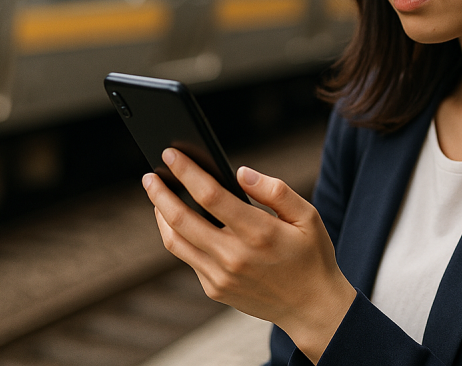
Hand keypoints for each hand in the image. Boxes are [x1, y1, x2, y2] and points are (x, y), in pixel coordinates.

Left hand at [143, 148, 355, 363]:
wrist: (312, 307)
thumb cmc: (311, 255)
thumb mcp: (308, 216)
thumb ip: (275, 191)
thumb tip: (241, 173)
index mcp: (258, 232)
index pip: (210, 195)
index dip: (186, 172)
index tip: (171, 155)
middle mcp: (234, 256)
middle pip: (181, 219)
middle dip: (160, 193)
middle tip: (149, 176)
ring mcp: (221, 276)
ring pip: (175, 242)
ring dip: (161, 216)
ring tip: (157, 197)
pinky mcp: (215, 289)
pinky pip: (188, 259)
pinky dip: (178, 237)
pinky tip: (179, 223)